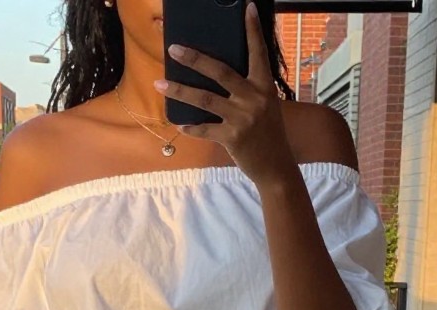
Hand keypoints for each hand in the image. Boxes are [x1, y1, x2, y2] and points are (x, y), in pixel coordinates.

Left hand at [155, 1, 294, 187]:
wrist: (276, 168)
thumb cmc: (268, 134)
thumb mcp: (266, 106)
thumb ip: (249, 89)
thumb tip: (220, 74)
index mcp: (264, 87)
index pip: (258, 53)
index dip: (252, 30)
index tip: (247, 8)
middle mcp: (254, 99)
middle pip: (220, 72)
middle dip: (194, 59)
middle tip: (174, 48)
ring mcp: (242, 118)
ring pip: (204, 100)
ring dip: (179, 91)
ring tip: (159, 83)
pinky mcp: (232, 138)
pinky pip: (205, 129)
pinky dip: (191, 127)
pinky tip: (178, 124)